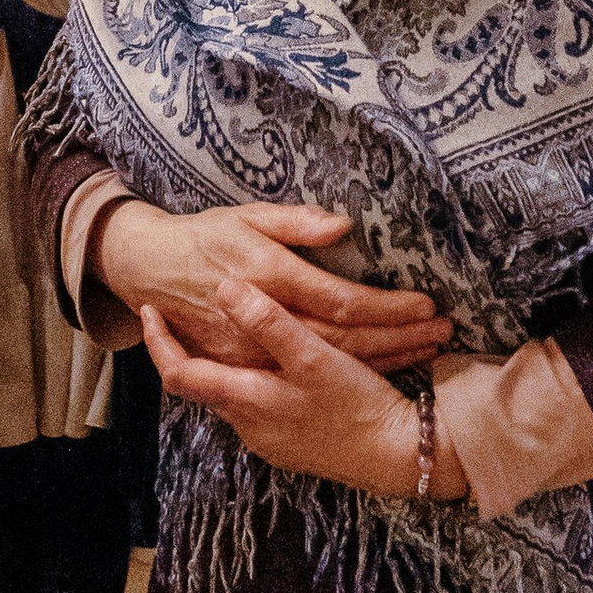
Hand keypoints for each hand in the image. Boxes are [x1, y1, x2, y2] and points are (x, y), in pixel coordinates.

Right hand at [93, 198, 451, 373]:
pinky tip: (386, 365)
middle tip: (443, 329)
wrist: (149, 271)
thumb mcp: (247, 216)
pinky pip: (308, 376)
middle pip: (346, 339)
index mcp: (269, 276)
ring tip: (429, 346)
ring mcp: (254, 352)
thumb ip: (296, 222)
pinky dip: (351, 370)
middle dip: (400, 336)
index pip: (340, 301)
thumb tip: (343, 225)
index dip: (386, 307)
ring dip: (385, 356)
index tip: (426, 303)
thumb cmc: (205, 236)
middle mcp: (264, 320)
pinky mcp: (245, 369)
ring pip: (331, 363)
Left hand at [141, 303, 469, 503]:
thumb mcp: (312, 357)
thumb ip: (268, 322)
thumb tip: (226, 287)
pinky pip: (263, 409)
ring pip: (238, 395)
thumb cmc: (356, 405)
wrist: (399, 457)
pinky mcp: (294, 447)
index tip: (149, 310)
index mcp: (246, 399)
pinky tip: (282, 367)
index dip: (159, 343)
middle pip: (207, 383)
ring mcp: (270, 441)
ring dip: (234, 366)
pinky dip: (261, 383)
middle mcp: (249, 425)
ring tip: (238, 330)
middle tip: (192, 312)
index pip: (179, 373)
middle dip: (197, 349)